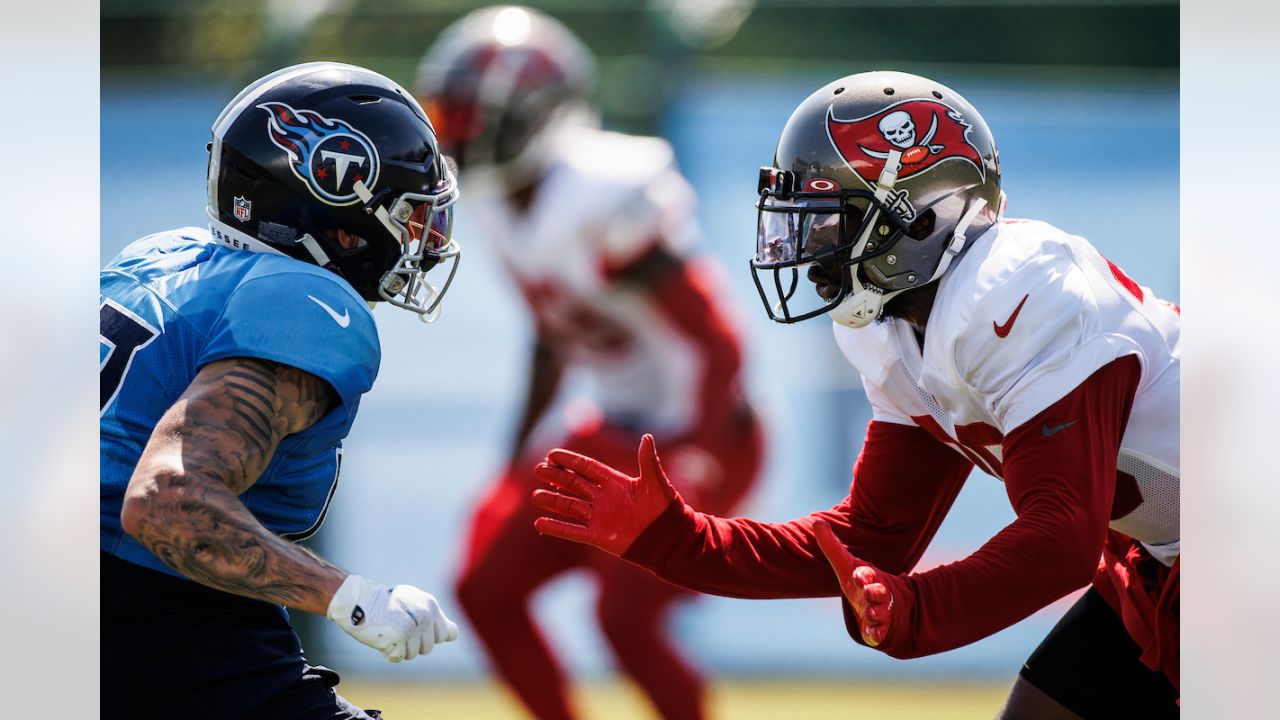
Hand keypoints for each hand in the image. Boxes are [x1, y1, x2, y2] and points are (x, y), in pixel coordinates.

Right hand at [327, 575, 458, 662]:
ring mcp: (412, 627)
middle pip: (428, 648)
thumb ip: (435, 619)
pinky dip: (390, 653)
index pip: (444, 635)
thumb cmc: (388, 604)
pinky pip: (399, 657)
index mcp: (431, 605)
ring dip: (401, 649)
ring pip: (413, 654)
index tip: (414, 626)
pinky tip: (383, 638)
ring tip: (390, 632)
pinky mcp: (398, 637)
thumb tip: (453, 635)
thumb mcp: (415, 604)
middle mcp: (425, 616)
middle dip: (414, 644)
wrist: (360, 601)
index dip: (428, 636)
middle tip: (399, 629)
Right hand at [532, 434, 679, 555]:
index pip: (587, 468)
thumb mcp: (656, 483)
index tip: (551, 455)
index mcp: (615, 483)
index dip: (569, 461)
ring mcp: (600, 517)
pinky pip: (573, 531)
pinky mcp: (598, 537)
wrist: (669, 539)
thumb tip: (646, 436)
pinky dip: (557, 528)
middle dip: (556, 477)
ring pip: (570, 506)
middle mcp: (604, 498)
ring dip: (553, 501)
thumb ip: (647, 461)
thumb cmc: (665, 509)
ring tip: (536, 496)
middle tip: (538, 470)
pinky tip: (540, 523)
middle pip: (574, 484)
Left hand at [813, 521, 895, 646]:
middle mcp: (876, 594)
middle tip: (869, 591)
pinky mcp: (879, 630)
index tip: (859, 573)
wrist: (887, 606)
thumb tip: (817, 521)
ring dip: (876, 612)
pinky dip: (876, 634)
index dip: (863, 574)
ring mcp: (879, 612)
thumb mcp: (847, 566)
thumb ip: (832, 547)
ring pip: (880, 612)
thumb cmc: (862, 582)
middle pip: (878, 591)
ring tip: (871, 613)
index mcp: (868, 577)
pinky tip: (873, 636)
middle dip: (874, 591)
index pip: (866, 573)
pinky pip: (879, 633)